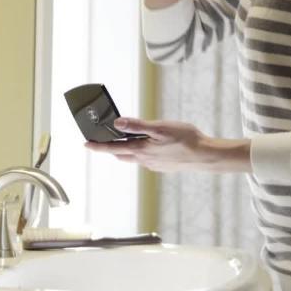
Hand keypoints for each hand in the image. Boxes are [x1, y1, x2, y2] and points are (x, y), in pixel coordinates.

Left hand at [84, 117, 249, 173]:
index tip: (85, 144)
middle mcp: (145, 160)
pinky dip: (141, 152)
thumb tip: (117, 124)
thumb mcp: (160, 127)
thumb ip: (137, 126)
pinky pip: (146, 160)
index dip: (98, 146)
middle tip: (103, 140)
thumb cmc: (185, 139)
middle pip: (122, 155)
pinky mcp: (163, 166)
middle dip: (111, 148)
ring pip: (134, 158)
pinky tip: (149, 145)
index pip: (113, 148)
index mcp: (141, 150)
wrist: (205, 156)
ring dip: (126, 150)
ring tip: (125, 140)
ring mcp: (154, 165)